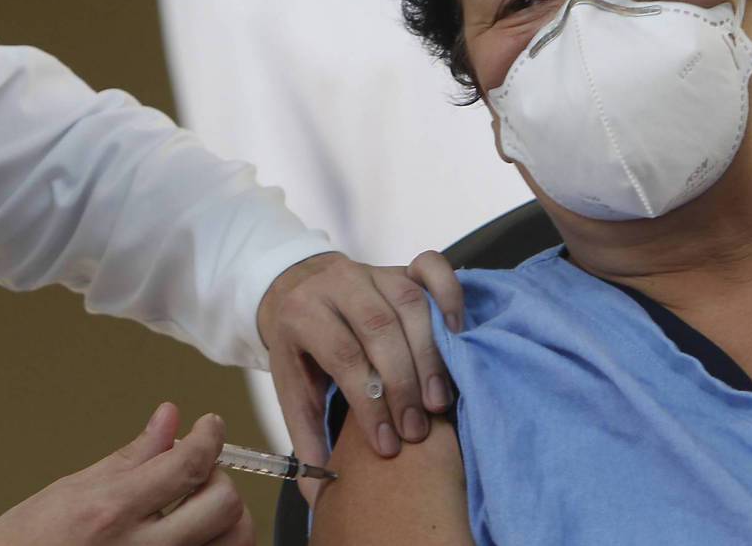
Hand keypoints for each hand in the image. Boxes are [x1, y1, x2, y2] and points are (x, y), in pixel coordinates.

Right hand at [0, 403, 253, 545]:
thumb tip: (169, 418)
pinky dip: (216, 542)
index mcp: (113, 511)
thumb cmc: (27, 545)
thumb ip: (131, 456)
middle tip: (198, 471)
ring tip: (198, 505)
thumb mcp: (72, 489)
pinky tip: (195, 532)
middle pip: (223, 503)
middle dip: (219, 477)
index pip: (189, 464)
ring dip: (225, 514)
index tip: (211, 426)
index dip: (210, 437)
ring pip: (233, 540)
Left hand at [258, 250, 463, 503]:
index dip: (370, 402)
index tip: (389, 443)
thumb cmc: (301, 350)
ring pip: (408, 301)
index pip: (343, 355)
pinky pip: (430, 267)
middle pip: (377, 328)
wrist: (298, 291)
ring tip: (438, 401)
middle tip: (419, 426)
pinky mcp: (399, 265)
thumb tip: (321, 486)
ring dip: (429, 352)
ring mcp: (371, 270)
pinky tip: (458, 333)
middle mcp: (336, 282)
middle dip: (403, 382)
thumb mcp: (294, 389)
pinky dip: (448, 294)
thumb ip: (308, 434)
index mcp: (301, 313)